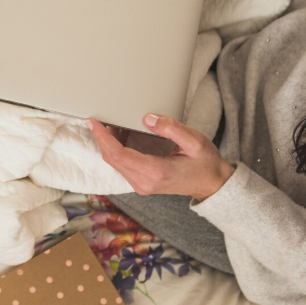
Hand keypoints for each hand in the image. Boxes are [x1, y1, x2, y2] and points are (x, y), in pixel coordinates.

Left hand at [88, 114, 234, 200]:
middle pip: (112, 159)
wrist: (212, 185)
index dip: (102, 137)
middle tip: (101, 119)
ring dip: (109, 143)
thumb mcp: (195, 141)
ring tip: (113, 124)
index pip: (118, 154)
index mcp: (155, 171)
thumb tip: (147, 118)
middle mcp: (144, 182)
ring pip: (115, 163)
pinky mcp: (142, 184)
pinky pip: (122, 166)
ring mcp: (141, 185)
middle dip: (103, 138)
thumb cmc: (205, 163)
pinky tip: (121, 135)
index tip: (93, 122)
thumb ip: (171, 128)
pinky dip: (117, 150)